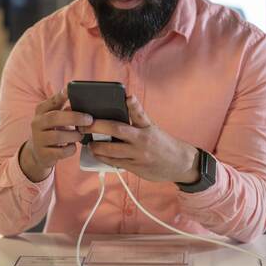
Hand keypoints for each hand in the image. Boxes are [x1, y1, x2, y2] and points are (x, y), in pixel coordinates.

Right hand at [19, 88, 92, 181]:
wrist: (38, 153)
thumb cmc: (52, 130)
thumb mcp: (55, 117)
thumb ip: (65, 108)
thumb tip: (83, 102)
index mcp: (41, 110)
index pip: (51, 101)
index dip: (60, 95)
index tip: (69, 89)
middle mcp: (37, 123)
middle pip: (55, 117)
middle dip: (74, 118)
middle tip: (89, 119)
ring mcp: (38, 139)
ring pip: (58, 136)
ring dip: (74, 135)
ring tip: (80, 134)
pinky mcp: (43, 154)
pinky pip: (61, 152)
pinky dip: (70, 148)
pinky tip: (72, 145)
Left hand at [79, 95, 199, 182]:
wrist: (180, 163)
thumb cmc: (162, 143)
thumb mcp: (153, 128)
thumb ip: (138, 119)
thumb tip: (122, 106)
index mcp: (148, 127)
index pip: (140, 113)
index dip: (134, 104)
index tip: (128, 97)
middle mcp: (143, 139)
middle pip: (117, 130)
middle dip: (98, 126)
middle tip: (85, 124)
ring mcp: (138, 154)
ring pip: (112, 149)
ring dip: (96, 146)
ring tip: (88, 142)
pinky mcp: (136, 167)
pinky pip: (115, 162)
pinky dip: (103, 158)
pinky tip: (96, 153)